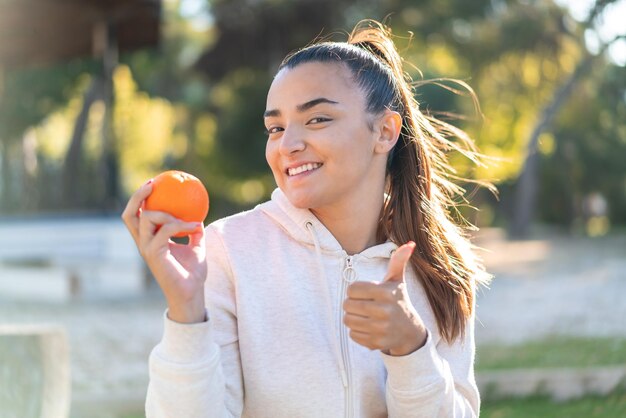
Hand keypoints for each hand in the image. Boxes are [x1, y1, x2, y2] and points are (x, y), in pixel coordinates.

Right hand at [121, 180, 207, 322]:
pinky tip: (196, 226)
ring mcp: (146, 248)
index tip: (154, 184)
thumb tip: (199, 216)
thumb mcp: (196, 247)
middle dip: (137, 196)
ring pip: (147, 218)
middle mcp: (144, 243)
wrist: (191, 293)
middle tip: (153, 184)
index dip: (139, 199)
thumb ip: (193, 232)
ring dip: (167, 212)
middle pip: (129, 215)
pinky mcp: (153, 254)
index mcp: (150, 240)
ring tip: (184, 213)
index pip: (137, 216)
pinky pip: (165, 230)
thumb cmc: (193, 273)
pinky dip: (181, 225)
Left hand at [343, 242, 426, 355]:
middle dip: (352, 304)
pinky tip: (369, 328)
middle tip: (363, 305)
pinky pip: (352, 335)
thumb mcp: (397, 281)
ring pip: (348, 321)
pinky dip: (357, 331)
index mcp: (385, 293)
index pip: (352, 289)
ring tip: (365, 316)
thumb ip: (398, 261)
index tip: (365, 293)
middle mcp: (384, 311)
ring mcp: (380, 329)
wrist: (409, 332)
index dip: (355, 291)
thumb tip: (409, 244)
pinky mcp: (376, 343)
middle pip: (347, 305)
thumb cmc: (398, 301)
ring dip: (352, 318)